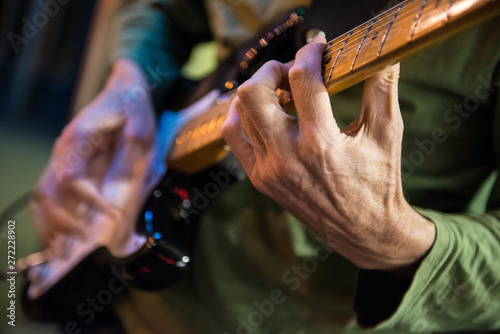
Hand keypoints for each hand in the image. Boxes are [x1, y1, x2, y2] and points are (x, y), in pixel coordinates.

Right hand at [29, 59, 155, 248]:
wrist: (123, 89)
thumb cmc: (133, 106)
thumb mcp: (141, 129)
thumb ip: (130, 158)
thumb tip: (121, 192)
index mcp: (79, 140)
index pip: (73, 180)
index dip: (90, 202)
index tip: (112, 215)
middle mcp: (64, 150)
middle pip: (48, 193)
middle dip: (62, 222)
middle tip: (82, 243)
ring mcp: (62, 157)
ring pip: (42, 196)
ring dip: (50, 224)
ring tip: (62, 250)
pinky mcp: (67, 163)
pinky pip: (50, 193)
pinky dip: (51, 216)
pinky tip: (60, 235)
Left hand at [221, 37, 435, 274]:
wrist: (364, 230)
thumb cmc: (378, 182)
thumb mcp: (387, 134)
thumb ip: (382, 89)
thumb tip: (382, 55)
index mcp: (321, 143)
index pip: (302, 80)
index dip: (309, 53)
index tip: (318, 48)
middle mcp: (288, 156)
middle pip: (254, 93)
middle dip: (272, 70)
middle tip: (292, 71)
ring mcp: (269, 170)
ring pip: (239, 113)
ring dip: (257, 92)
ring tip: (279, 92)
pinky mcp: (260, 179)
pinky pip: (234, 138)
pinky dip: (241, 117)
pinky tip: (262, 112)